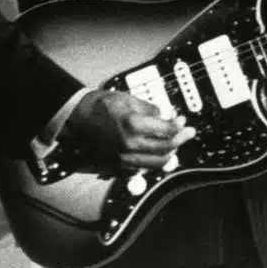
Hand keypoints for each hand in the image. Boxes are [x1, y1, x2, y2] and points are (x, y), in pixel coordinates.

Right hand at [63, 90, 194, 169]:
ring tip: (175, 143)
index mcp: (134, 125)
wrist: (79, 118)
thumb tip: (167, 116)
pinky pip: (141, 169)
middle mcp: (130, 145)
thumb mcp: (130, 99)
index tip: (184, 121)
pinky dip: (153, 161)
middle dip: (180, 140)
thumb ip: (151, 109)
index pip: (167, 132)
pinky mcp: (117, 165)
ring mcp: (123, 158)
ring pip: (156, 163)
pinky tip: (157, 152)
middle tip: (187, 133)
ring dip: (169, 153)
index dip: (180, 127)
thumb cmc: (103, 105)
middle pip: (165, 149)